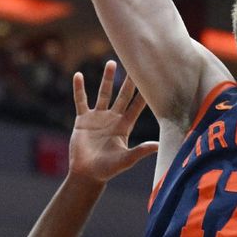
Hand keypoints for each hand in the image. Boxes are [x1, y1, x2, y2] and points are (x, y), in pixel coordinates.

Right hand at [68, 61, 157, 183]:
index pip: (137, 105)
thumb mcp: (126, 159)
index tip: (152, 78)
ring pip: (104, 93)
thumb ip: (141, 151)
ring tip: (111, 62)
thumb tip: (159, 146)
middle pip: (124, 94)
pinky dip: (79, 88)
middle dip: (129, 80)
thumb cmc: (108, 169)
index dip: (145, 92)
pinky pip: (81, 101)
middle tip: (136, 62)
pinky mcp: (83, 120)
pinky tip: (78, 75)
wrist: (86, 175)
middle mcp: (114, 118)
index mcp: (125, 125)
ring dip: (107, 78)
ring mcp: (98, 117)